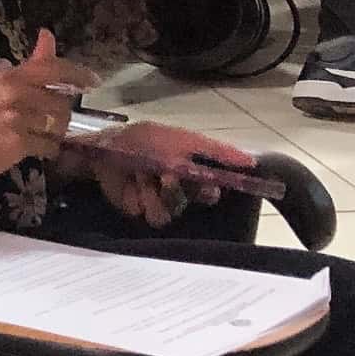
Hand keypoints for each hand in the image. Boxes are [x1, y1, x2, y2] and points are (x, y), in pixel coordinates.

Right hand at [0, 30, 96, 182]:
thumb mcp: (2, 84)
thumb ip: (32, 63)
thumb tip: (47, 34)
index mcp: (9, 76)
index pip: (53, 69)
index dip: (77, 74)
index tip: (93, 82)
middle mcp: (13, 93)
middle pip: (61, 102)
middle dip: (60, 115)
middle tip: (48, 122)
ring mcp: (16, 118)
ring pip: (58, 124)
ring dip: (54, 133)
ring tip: (39, 135)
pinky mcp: (19, 142)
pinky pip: (50, 145)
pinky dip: (47, 150)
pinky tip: (36, 149)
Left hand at [72, 120, 254, 227]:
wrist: (102, 150)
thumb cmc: (143, 140)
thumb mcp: (182, 140)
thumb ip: (217, 151)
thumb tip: (252, 162)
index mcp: (193, 169)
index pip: (215, 188)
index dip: (211, 189)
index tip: (205, 183)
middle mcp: (180, 187)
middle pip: (195, 200)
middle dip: (179, 186)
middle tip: (164, 173)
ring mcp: (160, 200)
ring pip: (174, 211)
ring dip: (156, 190)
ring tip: (141, 174)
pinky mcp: (141, 209)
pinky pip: (151, 215)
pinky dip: (141, 197)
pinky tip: (132, 185)